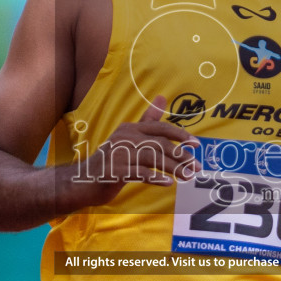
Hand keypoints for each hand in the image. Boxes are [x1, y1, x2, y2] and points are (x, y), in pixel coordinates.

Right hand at [73, 96, 200, 204]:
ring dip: (173, 168)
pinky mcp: (114, 171)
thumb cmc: (111, 160)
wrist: (83, 180)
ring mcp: (119, 154)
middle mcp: (125, 138)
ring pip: (153, 158)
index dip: (180, 135)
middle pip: (160, 144)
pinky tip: (168, 183)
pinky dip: (156, 178)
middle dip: (181, 156)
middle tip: (196, 167)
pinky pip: (140, 173)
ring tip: (187, 177)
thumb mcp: (128, 138)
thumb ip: (147, 120)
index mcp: (130, 128)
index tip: (196, 145)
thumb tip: (162, 97)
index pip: (160, 128)